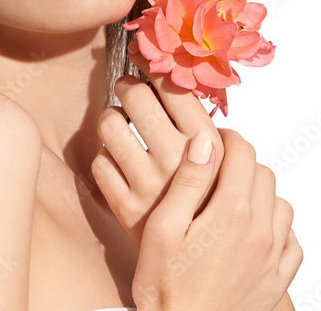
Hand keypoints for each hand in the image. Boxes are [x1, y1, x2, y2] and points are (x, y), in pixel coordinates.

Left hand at [91, 39, 223, 246]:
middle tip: (128, 92)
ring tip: (120, 126)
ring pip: (109, 124)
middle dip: (126, 88)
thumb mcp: (222, 160)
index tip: (142, 56)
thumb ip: (203, 124)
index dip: (151, 65)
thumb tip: (178, 73)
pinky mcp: (125, 207)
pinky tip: (118, 164)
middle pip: (135, 96)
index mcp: (208, 145)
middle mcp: (178, 161)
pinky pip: (98, 162)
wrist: (205, 264)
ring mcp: (150, 184)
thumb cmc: (211, 200)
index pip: (172, 86)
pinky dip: (105, 159)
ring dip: (111, 120)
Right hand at [132, 128, 301, 310]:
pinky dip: (278, 229)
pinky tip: (255, 233)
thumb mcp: (163, 229)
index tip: (214, 141)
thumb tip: (206, 143)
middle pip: (264, 174)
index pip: (243, 154)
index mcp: (231, 213)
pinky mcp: (278, 281)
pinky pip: (292, 242)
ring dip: (261, 194)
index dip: (228, 139)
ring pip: (281, 204)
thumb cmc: (165, 288)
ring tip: (234, 200)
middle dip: (243, 164)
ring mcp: (273, 258)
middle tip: (218, 169)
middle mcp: (260, 231)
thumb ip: (188, 182)